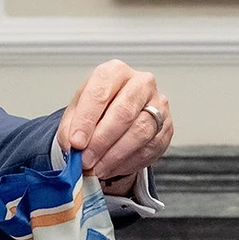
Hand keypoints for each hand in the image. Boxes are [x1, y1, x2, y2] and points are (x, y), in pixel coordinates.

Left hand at [56, 59, 171, 191]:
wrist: (120, 115)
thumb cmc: (99, 108)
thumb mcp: (77, 111)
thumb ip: (72, 127)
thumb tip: (72, 146)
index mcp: (115, 72)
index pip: (100, 93)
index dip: (86, 121)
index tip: (76, 143)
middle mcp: (141, 83)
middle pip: (123, 113)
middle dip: (101, 141)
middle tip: (86, 160)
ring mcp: (158, 105)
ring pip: (140, 132)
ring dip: (114, 156)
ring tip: (97, 168)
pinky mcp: (167, 127)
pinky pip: (150, 148)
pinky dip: (128, 162)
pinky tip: (112, 167)